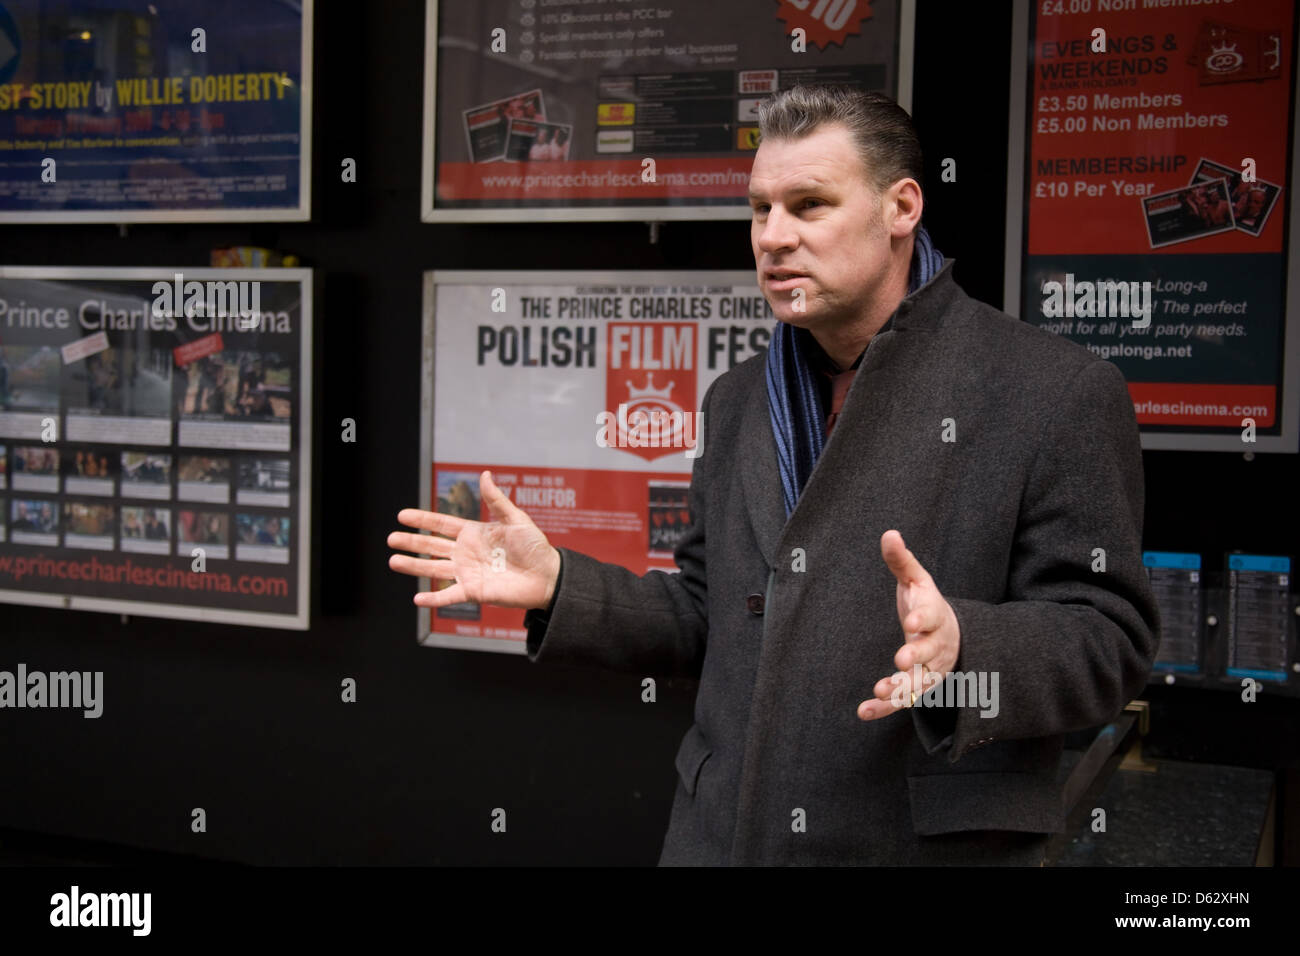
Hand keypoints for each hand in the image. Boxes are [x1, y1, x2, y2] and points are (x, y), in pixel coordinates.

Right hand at [387, 470, 560, 609]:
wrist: (548, 575)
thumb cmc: (535, 547)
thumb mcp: (516, 519)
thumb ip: (497, 500)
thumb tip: (485, 474)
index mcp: (474, 533)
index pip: (441, 524)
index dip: (422, 519)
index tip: (402, 516)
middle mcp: (466, 553)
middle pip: (431, 546)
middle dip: (411, 542)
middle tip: (390, 538)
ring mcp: (468, 572)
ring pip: (434, 570)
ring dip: (413, 567)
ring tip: (393, 561)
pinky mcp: (473, 591)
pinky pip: (449, 596)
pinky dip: (433, 599)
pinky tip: (417, 599)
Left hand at [857, 529, 960, 719]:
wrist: (951, 636)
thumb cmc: (926, 604)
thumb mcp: (917, 580)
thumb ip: (902, 561)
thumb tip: (889, 533)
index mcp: (935, 615)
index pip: (932, 616)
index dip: (922, 619)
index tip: (910, 622)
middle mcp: (935, 645)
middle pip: (929, 652)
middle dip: (916, 655)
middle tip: (901, 659)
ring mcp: (928, 669)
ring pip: (919, 682)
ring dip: (901, 688)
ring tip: (880, 691)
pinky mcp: (917, 686)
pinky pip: (902, 700)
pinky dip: (885, 708)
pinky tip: (863, 712)